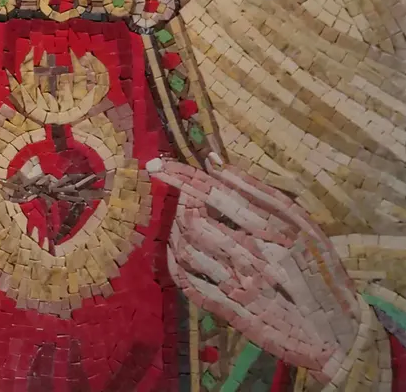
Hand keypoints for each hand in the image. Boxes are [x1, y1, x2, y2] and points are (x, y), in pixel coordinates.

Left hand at [148, 155, 359, 383]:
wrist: (338, 333)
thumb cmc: (321, 269)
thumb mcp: (304, 223)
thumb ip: (259, 192)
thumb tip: (215, 162)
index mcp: (273, 229)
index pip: (215, 193)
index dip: (182, 176)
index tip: (157, 164)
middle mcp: (254, 257)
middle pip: (194, 219)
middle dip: (179, 198)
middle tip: (180, 188)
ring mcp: (238, 286)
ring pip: (187, 247)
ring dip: (176, 225)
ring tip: (184, 214)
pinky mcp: (230, 312)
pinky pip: (188, 281)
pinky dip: (175, 259)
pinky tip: (179, 246)